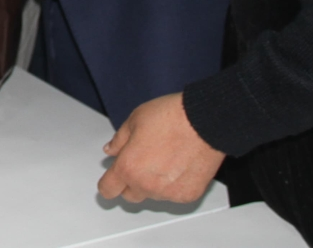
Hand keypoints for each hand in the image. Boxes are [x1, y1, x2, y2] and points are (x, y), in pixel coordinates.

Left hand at [98, 93, 224, 204]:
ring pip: (153, 195)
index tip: (111, 179)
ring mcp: (168, 194)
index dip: (108, 184)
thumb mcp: (134, 120)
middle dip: (131, 182)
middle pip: (130, 195)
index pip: (107, 189)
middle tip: (141, 162)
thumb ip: (119, 140)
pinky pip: (174, 195)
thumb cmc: (170, 117)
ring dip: (153, 184)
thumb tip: (111, 150)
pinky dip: (174, 185)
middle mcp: (146, 185)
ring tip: (165, 158)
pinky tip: (180, 165)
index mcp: (128, 167)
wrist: (204, 121)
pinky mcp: (187, 195)